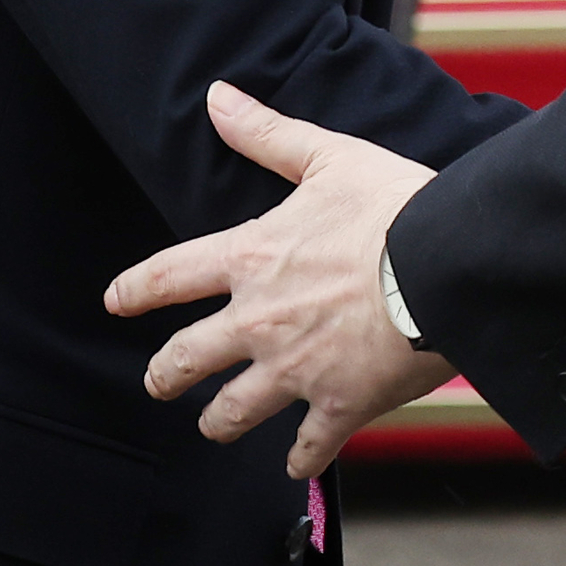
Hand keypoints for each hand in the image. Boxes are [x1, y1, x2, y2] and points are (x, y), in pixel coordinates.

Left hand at [105, 84, 453, 479]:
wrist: (451, 267)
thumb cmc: (394, 207)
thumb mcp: (328, 158)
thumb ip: (267, 135)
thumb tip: (217, 98)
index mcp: (251, 259)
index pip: (169, 276)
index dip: (134, 290)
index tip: (115, 302)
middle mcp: (258, 321)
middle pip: (185, 359)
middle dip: (164, 375)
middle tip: (157, 382)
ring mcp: (295, 371)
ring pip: (232, 412)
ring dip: (217, 422)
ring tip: (213, 425)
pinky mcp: (338, 406)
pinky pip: (308, 447)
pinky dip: (301, 459)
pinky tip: (296, 467)